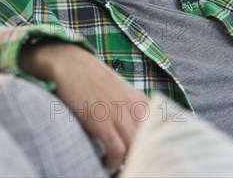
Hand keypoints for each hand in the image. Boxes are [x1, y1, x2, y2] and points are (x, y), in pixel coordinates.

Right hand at [19, 42, 148, 172]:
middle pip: (149, 143)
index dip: (154, 148)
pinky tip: (106, 162)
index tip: (146, 157)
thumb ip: (133, 110)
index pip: (160, 131)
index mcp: (142, 102)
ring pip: (136, 149)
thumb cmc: (94, 81)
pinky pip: (117, 152)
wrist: (72, 65)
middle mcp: (135, 108)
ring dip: (128, 163)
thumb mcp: (121, 93)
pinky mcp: (103, 122)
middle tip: (132, 165)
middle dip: (142, 157)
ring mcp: (120, 115)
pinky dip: (114, 163)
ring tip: (118, 167)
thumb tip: (138, 134)